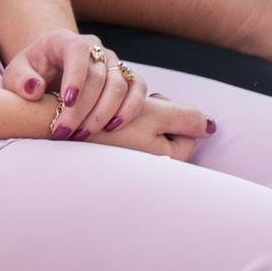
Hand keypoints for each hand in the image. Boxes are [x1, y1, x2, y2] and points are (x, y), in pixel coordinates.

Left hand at [3, 28, 144, 140]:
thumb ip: (20, 79)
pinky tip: (113, 127)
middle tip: (65, 131)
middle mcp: (94, 47)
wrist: (49, 71)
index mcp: (65, 40)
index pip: (77, 53)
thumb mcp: (16, 73)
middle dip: (82, 108)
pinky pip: (138, 89)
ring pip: (119, 85)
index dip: (75, 77)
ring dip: (104, 113)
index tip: (66, 102)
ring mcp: (112, 61)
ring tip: (83, 134)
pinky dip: (130, 108)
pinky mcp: (126, 76)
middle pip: (97, 76)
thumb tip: (34, 89)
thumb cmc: (31, 72)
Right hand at [84, 92, 210, 160]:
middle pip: (166, 133)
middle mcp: (149, 165)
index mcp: (165, 160)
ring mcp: (129, 161)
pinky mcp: (110, 156)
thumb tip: (210, 127)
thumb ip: (189, 118)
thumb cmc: (110, 124)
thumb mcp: (157, 114)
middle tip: (133, 109)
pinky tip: (103, 120)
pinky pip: (125, 136)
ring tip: (114, 114)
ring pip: (144, 132)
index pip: (187, 133)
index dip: (171, 111)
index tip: (151, 105)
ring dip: (135, 118)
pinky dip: (117, 124)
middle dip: (153, 116)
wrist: (60, 128)